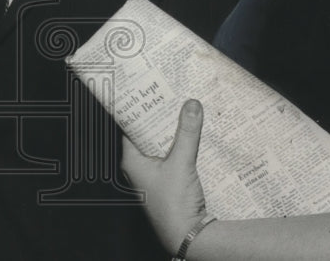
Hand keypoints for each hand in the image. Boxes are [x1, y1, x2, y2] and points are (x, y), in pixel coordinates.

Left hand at [121, 99, 208, 253]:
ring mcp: (156, 176)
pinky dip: (185, 148)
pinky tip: (197, 136)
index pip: (132, 127)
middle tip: (174, 96)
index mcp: (132, 160)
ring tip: (188, 111)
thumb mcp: (181, 163)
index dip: (141, 110)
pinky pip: (176, 159)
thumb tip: (191, 105)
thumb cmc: (173, 204)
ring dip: (176, 133)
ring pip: (165, 147)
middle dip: (164, 118)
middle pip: (151, 136)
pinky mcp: (171, 183)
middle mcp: (140, 167)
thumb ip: (187, 133)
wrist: (188, 237)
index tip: (151, 93)